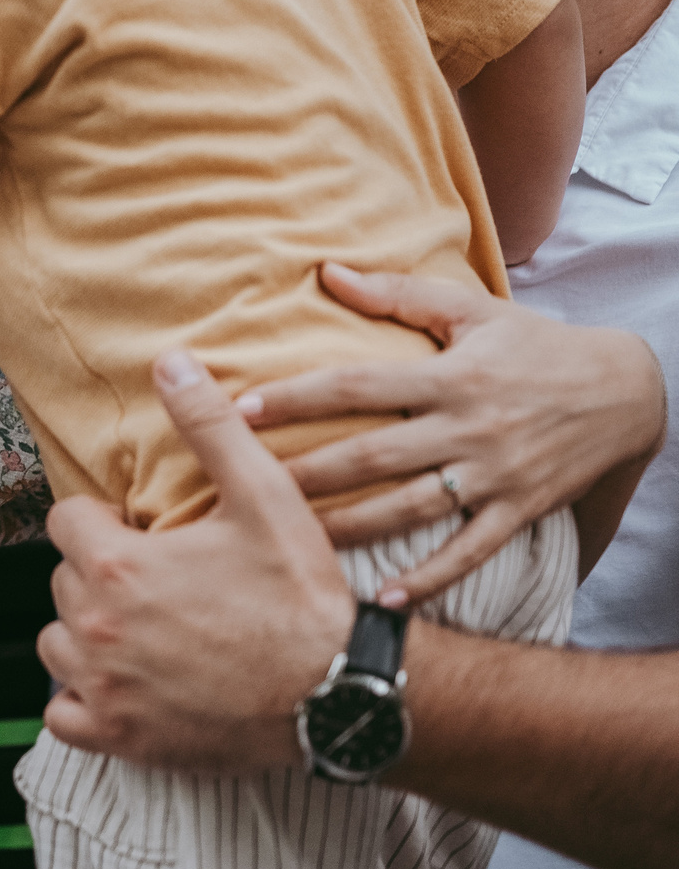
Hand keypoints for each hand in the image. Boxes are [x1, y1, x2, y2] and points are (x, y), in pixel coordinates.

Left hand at [38, 349, 353, 773]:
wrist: (341, 695)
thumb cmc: (304, 598)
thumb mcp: (265, 498)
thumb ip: (210, 427)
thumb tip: (170, 361)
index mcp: (116, 565)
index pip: (67, 523)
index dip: (105, 523)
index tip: (142, 535)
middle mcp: (95, 628)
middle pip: (64, 582)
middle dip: (100, 576)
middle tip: (157, 584)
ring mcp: (103, 688)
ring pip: (59, 646)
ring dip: (88, 636)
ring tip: (145, 631)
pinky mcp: (119, 739)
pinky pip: (64, 716)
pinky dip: (83, 702)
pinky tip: (126, 686)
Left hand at [237, 263, 665, 604]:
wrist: (627, 392)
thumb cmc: (534, 344)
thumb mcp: (470, 308)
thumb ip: (397, 294)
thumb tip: (326, 271)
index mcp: (450, 376)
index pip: (358, 385)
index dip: (298, 397)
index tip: (240, 410)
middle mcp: (469, 428)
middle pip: (374, 454)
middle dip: (306, 472)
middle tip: (241, 486)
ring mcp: (494, 475)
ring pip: (410, 509)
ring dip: (349, 528)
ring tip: (290, 540)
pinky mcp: (519, 511)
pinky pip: (469, 552)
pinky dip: (430, 577)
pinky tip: (384, 597)